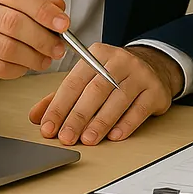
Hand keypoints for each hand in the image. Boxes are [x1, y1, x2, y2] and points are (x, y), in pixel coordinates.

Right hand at [0, 0, 70, 86]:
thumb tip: (58, 8)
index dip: (43, 10)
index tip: (63, 23)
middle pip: (13, 23)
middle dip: (42, 38)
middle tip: (58, 47)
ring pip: (6, 48)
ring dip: (33, 57)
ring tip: (45, 59)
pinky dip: (16, 69)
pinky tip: (24, 66)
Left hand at [28, 45, 181, 145]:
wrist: (154, 68)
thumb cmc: (114, 75)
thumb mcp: (87, 79)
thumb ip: (61, 96)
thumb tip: (36, 116)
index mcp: (98, 54)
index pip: (74, 81)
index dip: (59, 106)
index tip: (48, 127)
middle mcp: (121, 60)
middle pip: (96, 90)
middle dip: (78, 116)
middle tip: (66, 137)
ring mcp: (141, 74)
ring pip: (118, 100)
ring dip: (100, 122)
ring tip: (87, 139)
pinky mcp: (156, 90)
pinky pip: (140, 109)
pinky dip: (125, 124)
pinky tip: (114, 136)